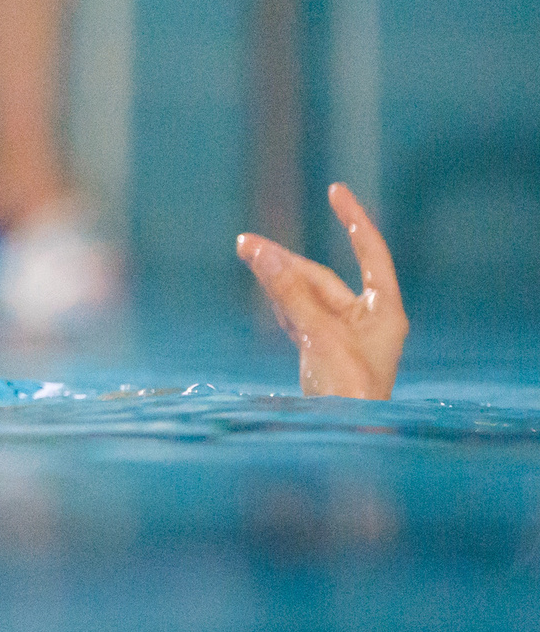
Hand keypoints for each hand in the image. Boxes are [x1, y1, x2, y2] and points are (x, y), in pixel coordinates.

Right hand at [237, 183, 409, 400]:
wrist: (345, 441)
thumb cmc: (347, 391)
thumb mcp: (318, 335)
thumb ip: (288, 292)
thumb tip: (256, 249)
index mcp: (384, 312)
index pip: (371, 253)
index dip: (354, 220)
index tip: (336, 190)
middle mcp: (366, 320)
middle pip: (324, 277)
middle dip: (287, 259)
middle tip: (247, 242)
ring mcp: (342, 337)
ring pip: (306, 295)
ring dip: (276, 276)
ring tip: (246, 253)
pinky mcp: (320, 352)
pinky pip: (296, 315)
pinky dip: (277, 299)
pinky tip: (260, 284)